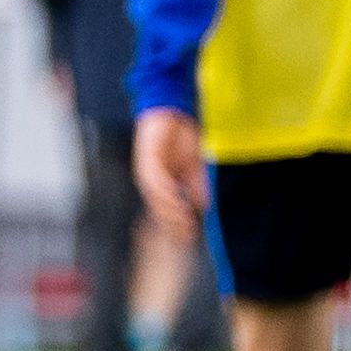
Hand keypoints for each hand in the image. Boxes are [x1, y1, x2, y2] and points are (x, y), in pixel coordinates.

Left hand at [132, 108, 206, 236]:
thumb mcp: (194, 167)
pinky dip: (165, 192)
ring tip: (185, 223)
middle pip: (159, 209)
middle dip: (173, 224)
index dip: (178, 225)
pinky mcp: (147, 160)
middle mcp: (152, 181)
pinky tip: (177, 199)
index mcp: (162, 184)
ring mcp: (148, 171)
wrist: (171, 112)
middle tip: (188, 236)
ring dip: (170, 212)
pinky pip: (155, 180)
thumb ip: (196, 186)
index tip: (192, 237)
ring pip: (156, 198)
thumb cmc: (182, 138)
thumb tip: (204, 208)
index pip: (167, 211)